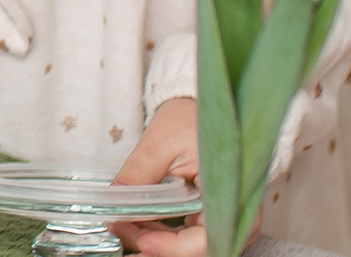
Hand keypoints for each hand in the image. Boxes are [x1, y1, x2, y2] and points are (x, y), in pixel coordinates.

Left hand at [110, 97, 226, 256]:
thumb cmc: (192, 119)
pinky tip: (136, 223)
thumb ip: (140, 172)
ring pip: (188, 245)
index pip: (206, 240)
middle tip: (120, 229)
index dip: (173, 247)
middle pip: (195, 248)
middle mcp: (234, 214)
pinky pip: (185, 235)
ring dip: (155, 240)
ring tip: (123, 225)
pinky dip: (160, 233)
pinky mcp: (208, 216)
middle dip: (156, 245)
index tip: (142, 241)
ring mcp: (222, 217)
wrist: (202, 107)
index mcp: (232, 195)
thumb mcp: (161, 141)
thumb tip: (116, 198)